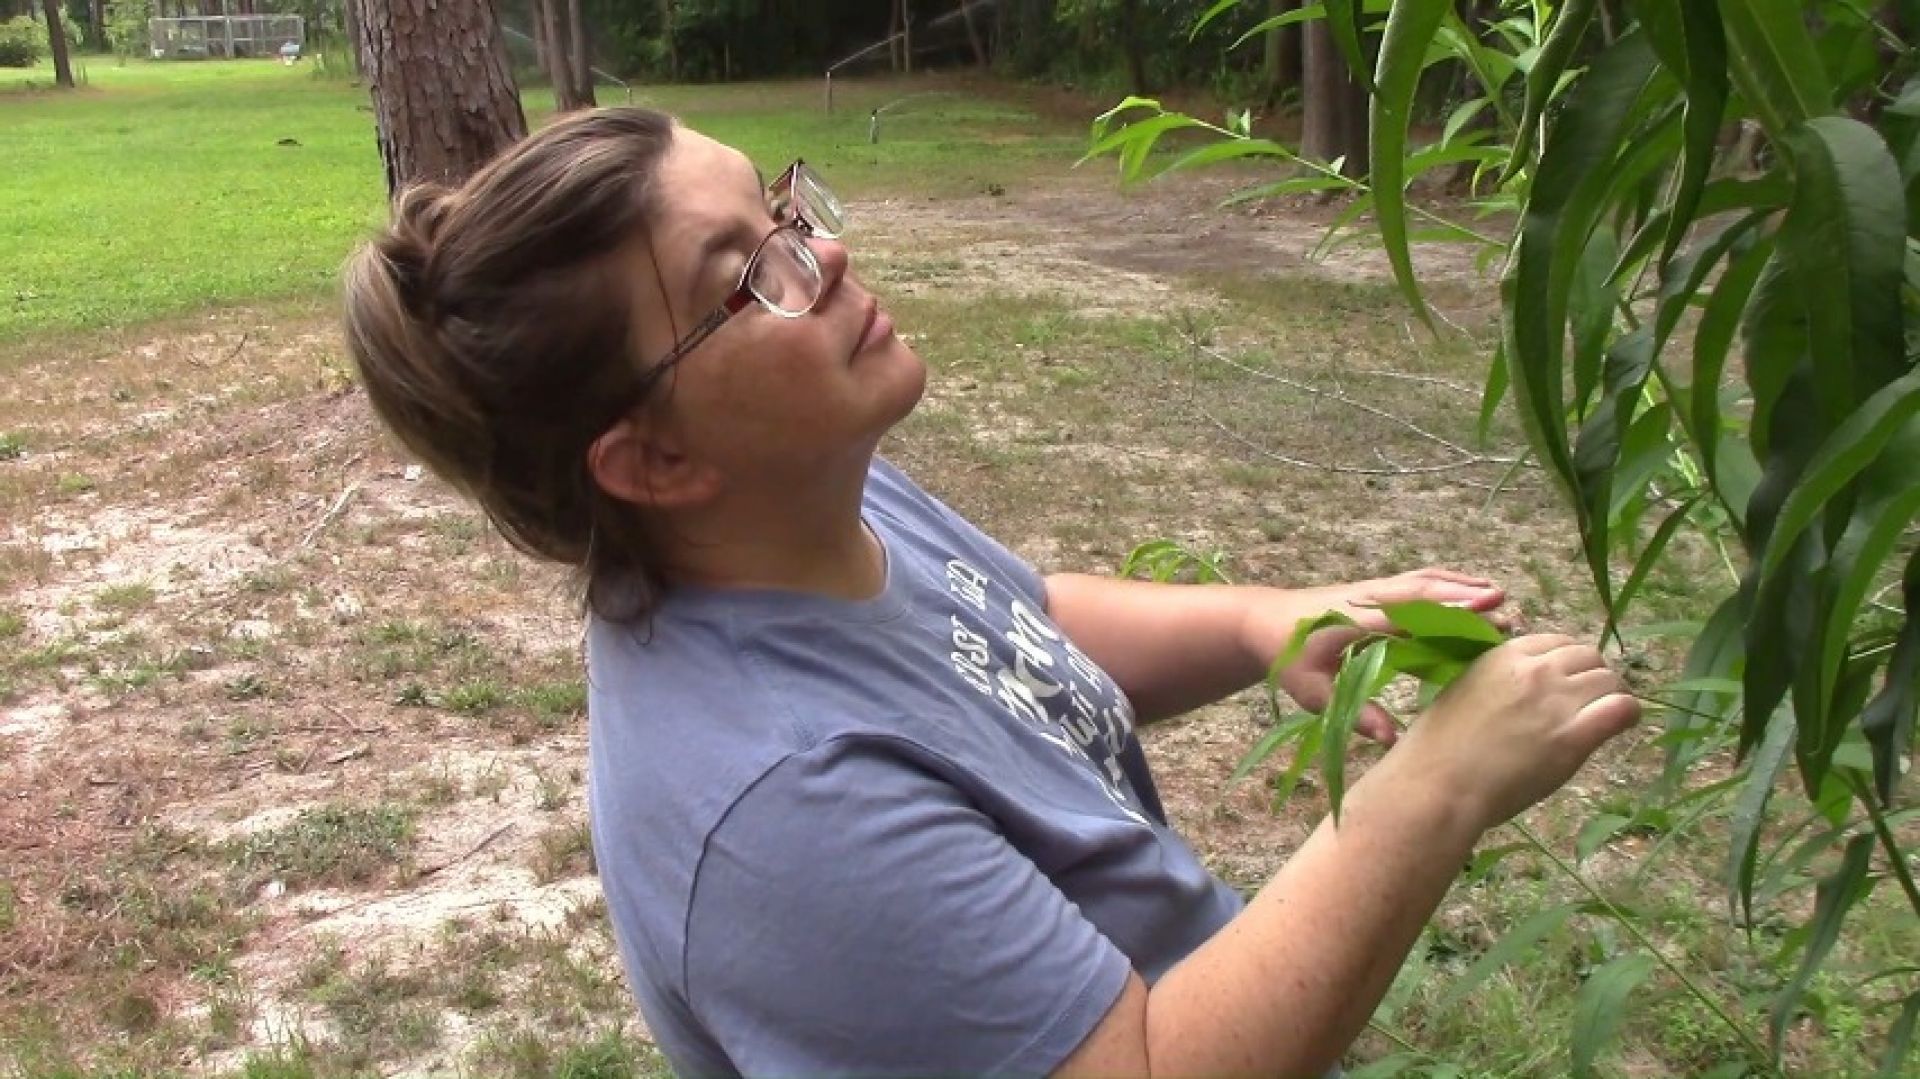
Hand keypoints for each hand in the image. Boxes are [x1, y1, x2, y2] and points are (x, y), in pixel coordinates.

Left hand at [1258, 569, 1507, 743]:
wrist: (1260, 620)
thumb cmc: (1284, 658)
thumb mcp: (1311, 692)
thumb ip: (1353, 713)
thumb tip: (1393, 739)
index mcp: (1356, 621)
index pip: (1410, 613)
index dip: (1448, 611)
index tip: (1486, 611)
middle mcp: (1369, 598)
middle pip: (1425, 594)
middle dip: (1466, 600)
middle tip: (1508, 613)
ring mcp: (1374, 590)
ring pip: (1423, 582)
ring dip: (1460, 587)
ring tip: (1500, 597)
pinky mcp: (1376, 590)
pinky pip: (1417, 582)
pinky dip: (1446, 583)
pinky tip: (1471, 590)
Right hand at [1393, 634, 1640, 829]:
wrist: (1438, 786)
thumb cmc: (1436, 748)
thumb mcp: (1462, 690)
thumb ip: (1498, 680)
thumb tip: (1523, 689)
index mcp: (1503, 655)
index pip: (1557, 642)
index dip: (1568, 662)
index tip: (1567, 682)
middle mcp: (1535, 670)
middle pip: (1588, 656)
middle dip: (1592, 676)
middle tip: (1589, 702)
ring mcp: (1557, 701)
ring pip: (1609, 680)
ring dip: (1611, 695)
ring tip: (1606, 716)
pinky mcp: (1574, 736)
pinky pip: (1622, 709)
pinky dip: (1627, 714)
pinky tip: (1620, 725)